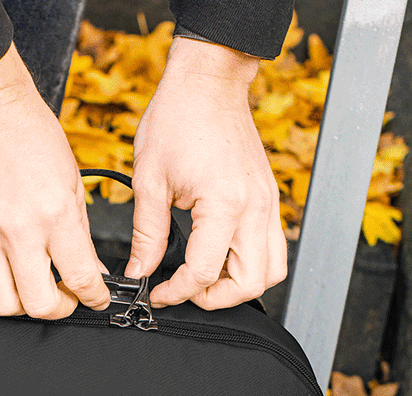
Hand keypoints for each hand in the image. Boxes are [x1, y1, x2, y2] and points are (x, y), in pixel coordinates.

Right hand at [0, 47, 110, 318]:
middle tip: (64, 297)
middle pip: (38, 305)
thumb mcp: (71, 182)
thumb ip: (79, 234)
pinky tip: (3, 272)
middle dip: (59, 309)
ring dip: (22, 303)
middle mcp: (16, 230)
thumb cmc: (29, 136)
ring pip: (2, 304)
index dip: (94, 298)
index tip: (95, 298)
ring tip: (30, 285)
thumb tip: (89, 272)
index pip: (80, 279)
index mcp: (53, 214)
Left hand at [126, 37, 287, 309]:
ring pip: (271, 270)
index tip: (157, 293)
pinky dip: (250, 262)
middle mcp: (255, 207)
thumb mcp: (149, 180)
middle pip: (252, 283)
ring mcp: (267, 203)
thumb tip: (139, 271)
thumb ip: (146, 235)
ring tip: (204, 277)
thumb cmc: (179, 117)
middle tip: (185, 291)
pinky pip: (272, 246)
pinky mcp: (269, 198)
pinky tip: (218, 254)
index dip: (177, 292)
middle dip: (216, 298)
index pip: (204, 271)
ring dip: (239, 284)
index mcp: (225, 204)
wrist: (209, 81)